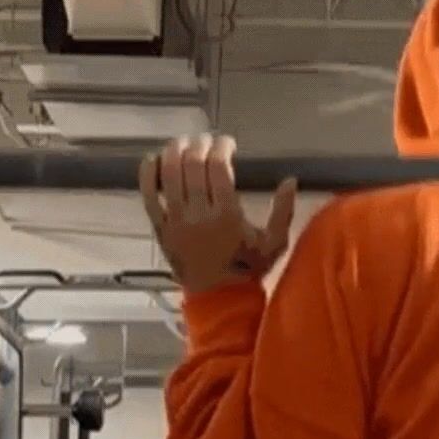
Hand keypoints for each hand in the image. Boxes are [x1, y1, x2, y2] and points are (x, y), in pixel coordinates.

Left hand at [139, 135, 296, 293]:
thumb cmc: (249, 269)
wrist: (219, 298)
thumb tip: (291, 180)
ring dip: (174, 152)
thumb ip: (283, 211)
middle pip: (192, 165)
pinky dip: (148, 174)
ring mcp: (176, 221)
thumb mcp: (275, 243)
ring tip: (183, 143)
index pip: (218, 167)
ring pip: (169, 174)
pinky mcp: (161, 229)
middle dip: (199, 145)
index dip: (221, 147)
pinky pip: (148, 196)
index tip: (227, 143)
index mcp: (228, 216)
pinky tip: (152, 159)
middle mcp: (199, 214)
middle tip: (206, 140)